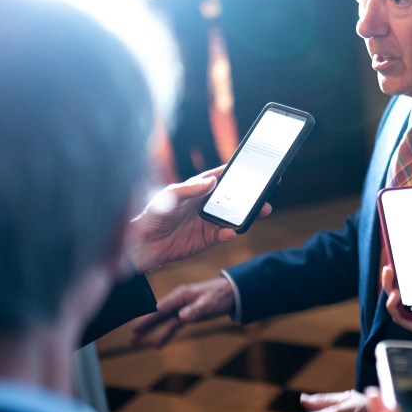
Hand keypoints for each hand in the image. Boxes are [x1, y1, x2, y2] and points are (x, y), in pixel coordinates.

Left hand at [124, 166, 271, 272]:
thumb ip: (190, 188)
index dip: (238, 172)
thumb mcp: (169, 196)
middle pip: (235, 197)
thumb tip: (211, 180)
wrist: (143, 244)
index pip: (222, 177)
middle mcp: (208, 204)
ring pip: (235, 216)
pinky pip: (225, 234)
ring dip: (249, 214)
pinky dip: (230, 233)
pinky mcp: (209, 239)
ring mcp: (210, 222)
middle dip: (252, 194)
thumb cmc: (153, 214)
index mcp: (199, 189)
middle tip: (267, 191)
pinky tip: (231, 232)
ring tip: (262, 211)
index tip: (256, 167)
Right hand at [128, 276, 233, 346]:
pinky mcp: (188, 314)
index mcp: (180, 295)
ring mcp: (182, 307)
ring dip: (150, 330)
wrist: (233, 292)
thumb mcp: (209, 304)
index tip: (134, 328)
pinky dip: (165, 334)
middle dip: (143, 325)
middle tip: (130, 337)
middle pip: (157, 314)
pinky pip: (173, 325)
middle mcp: (178, 300)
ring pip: (162, 320)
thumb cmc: (221, 296)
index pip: (159, 308)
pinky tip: (157, 344)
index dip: (146, 319)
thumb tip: (180, 317)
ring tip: (135, 341)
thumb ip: (195, 311)